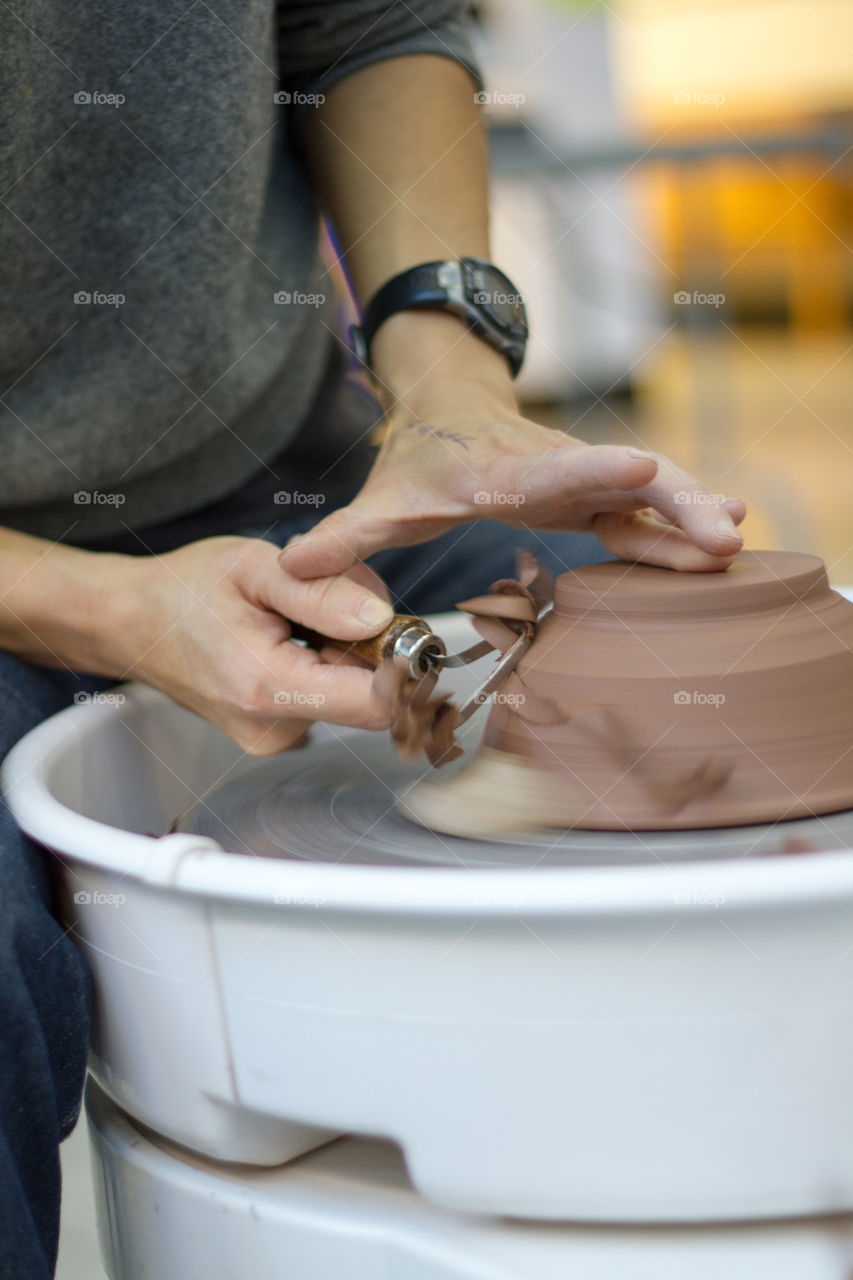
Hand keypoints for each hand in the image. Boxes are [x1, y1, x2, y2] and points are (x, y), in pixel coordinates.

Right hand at [117, 537, 394, 754]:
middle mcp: (276, 729)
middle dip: (370, 646)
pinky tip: (297, 639)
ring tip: (304, 617)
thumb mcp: (254, 568)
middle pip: (370, 695)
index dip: (400, 663)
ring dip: (348, 653)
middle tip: (337, 601)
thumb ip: (321, 593)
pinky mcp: (278, 734)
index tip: (391, 623)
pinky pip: (329, 700)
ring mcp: (276, 738)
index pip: (378, 703)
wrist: (133, 622)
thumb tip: (380, 620)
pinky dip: (328, 665)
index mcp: (269, 688)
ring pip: (352, 696)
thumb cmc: (185, 590)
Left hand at [279, 337, 744, 581]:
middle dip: (673, 503)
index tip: (638, 470)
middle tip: (722, 534)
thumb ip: (345, 536)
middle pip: (621, 480)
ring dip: (692, 515)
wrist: (450, 405)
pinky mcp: (594, 494)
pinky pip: (646, 512)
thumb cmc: (418, 459)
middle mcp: (550, 469)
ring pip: (648, 491)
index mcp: (498, 472)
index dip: (590, 475)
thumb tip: (292, 570)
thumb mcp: (382, 497)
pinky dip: (681, 527)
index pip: (548, 472)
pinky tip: (723, 548)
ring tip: (736, 543)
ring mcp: (580, 479)